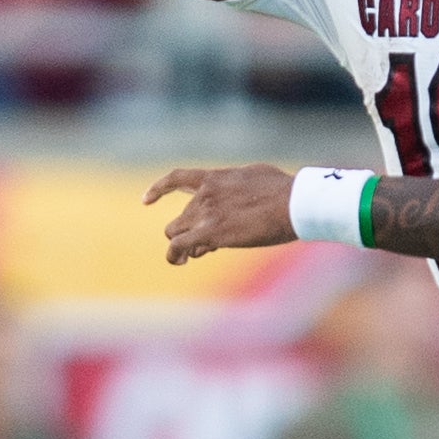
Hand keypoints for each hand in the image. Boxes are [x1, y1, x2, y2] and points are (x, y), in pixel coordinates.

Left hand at [144, 163, 297, 265]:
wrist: (291, 203)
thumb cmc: (284, 190)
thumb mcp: (256, 176)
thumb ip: (239, 183)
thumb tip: (240, 191)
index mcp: (215, 178)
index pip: (177, 178)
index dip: (159, 189)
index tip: (146, 200)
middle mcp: (204, 194)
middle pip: (180, 218)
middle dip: (189, 232)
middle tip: (207, 244)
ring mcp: (205, 213)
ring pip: (176, 232)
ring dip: (185, 246)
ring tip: (202, 253)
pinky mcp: (209, 233)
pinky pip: (178, 246)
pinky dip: (173, 256)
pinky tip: (178, 262)